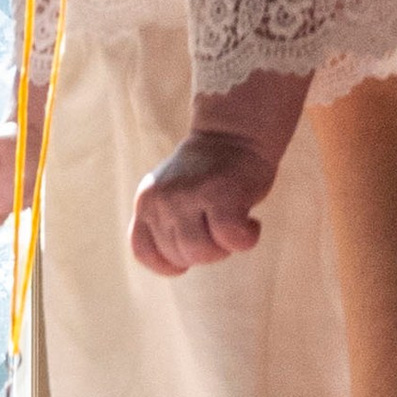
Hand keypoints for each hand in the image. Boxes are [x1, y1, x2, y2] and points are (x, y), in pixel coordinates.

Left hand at [130, 128, 277, 274]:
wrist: (236, 132)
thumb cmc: (211, 174)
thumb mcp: (174, 197)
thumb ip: (166, 225)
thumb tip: (175, 265)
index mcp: (147, 201)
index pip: (144, 251)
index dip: (168, 262)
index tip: (188, 257)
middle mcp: (161, 199)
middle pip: (181, 256)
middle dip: (207, 251)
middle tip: (220, 223)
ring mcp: (188, 196)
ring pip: (204, 253)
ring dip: (226, 247)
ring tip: (233, 221)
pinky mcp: (220, 194)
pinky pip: (232, 239)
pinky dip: (247, 238)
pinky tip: (252, 222)